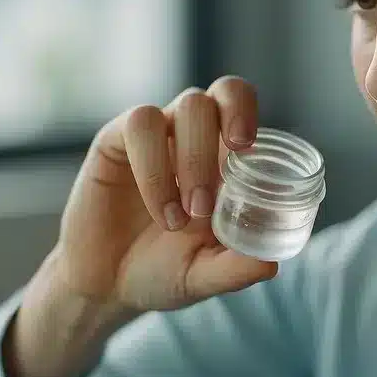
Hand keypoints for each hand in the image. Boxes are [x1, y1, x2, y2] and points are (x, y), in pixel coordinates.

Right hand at [4, 77, 277, 376]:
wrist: (106, 286)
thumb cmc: (163, 272)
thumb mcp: (203, 276)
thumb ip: (234, 270)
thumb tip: (270, 265)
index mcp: (224, 156)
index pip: (243, 105)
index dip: (249, 111)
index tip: (248, 148)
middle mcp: (194, 136)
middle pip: (223, 90)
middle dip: (230, 124)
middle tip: (227, 170)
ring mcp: (157, 136)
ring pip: (185, 106)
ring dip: (193, 159)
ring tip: (184, 218)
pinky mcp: (115, 142)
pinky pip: (139, 127)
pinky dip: (155, 172)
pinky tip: (161, 211)